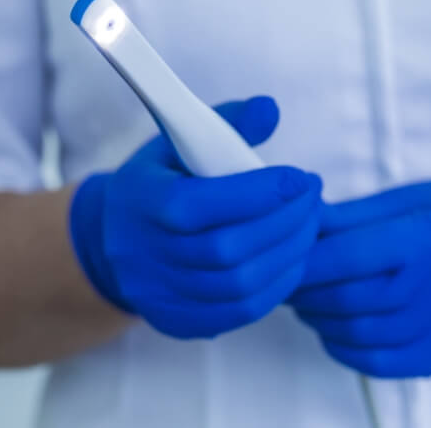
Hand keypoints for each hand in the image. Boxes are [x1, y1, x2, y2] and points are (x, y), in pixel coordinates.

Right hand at [70, 96, 322, 338]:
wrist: (116, 239)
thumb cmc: (161, 182)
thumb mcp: (180, 142)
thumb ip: (227, 123)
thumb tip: (270, 109)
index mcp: (141, 202)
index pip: (200, 204)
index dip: (259, 193)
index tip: (300, 178)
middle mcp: (144, 255)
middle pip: (227, 250)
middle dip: (286, 222)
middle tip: (313, 198)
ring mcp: (160, 295)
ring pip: (240, 285)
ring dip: (290, 254)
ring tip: (311, 224)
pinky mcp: (179, 321)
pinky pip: (240, 312)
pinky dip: (278, 285)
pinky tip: (294, 257)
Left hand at [290, 171, 430, 377]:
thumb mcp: (410, 197)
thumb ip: (353, 216)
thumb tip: (299, 225)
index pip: (350, 255)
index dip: (305, 262)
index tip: (282, 259)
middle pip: (350, 299)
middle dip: (305, 293)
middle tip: (286, 283)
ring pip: (361, 335)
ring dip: (320, 321)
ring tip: (307, 303)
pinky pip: (384, 364)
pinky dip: (346, 350)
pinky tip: (335, 330)